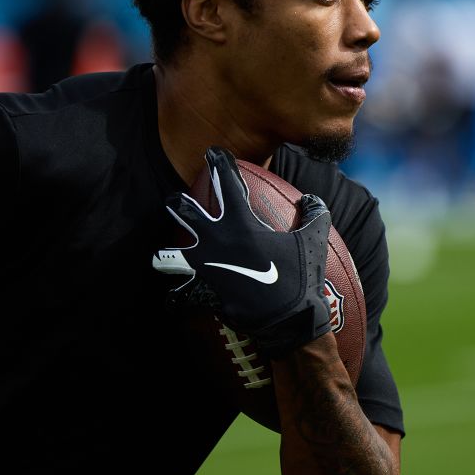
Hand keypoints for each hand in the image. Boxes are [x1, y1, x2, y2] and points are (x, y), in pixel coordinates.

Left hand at [161, 147, 333, 356]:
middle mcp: (215, 242)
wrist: (287, 321)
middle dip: (178, 203)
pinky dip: (178, 299)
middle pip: (186, 214)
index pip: (226, 183)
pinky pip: (181, 297)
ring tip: (161, 256)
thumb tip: (311, 199)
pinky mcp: (202, 294)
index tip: (213, 153)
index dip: (219, 164)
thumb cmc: (300, 278)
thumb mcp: (313, 241)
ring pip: (170, 257)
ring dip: (166, 255)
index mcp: (240, 224)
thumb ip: (314, 215)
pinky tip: (176, 299)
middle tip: (174, 199)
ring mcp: (204, 269)